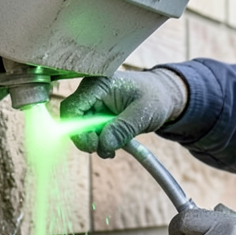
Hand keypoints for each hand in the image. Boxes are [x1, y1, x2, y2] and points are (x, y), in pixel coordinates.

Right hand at [59, 69, 187, 156]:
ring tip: (113, 150)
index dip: (77, 130)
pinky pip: (90, 132)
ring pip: (80, 129)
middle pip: (72, 121)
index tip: (94, 145)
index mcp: (99, 84)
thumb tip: (105, 143)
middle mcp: (90, 92)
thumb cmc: (155, 97)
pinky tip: (112, 146)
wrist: (164, 96)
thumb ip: (124, 127)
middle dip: (86, 140)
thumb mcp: (143, 113)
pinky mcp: (97, 114)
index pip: (72, 108)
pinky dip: (99, 143)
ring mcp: (93, 103)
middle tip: (105, 150)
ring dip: (94, 144)